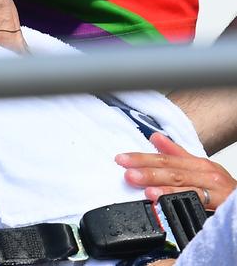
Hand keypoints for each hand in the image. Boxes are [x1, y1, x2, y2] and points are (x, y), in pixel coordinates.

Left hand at [115, 132, 236, 209]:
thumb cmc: (222, 187)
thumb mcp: (200, 167)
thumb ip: (176, 153)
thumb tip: (154, 137)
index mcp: (198, 164)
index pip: (165, 158)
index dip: (142, 158)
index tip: (122, 158)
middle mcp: (205, 176)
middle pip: (173, 171)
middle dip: (148, 171)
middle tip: (127, 172)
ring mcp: (213, 192)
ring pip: (186, 188)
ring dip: (164, 188)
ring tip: (145, 189)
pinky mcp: (220, 208)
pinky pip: (199, 206)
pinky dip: (182, 204)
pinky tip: (167, 204)